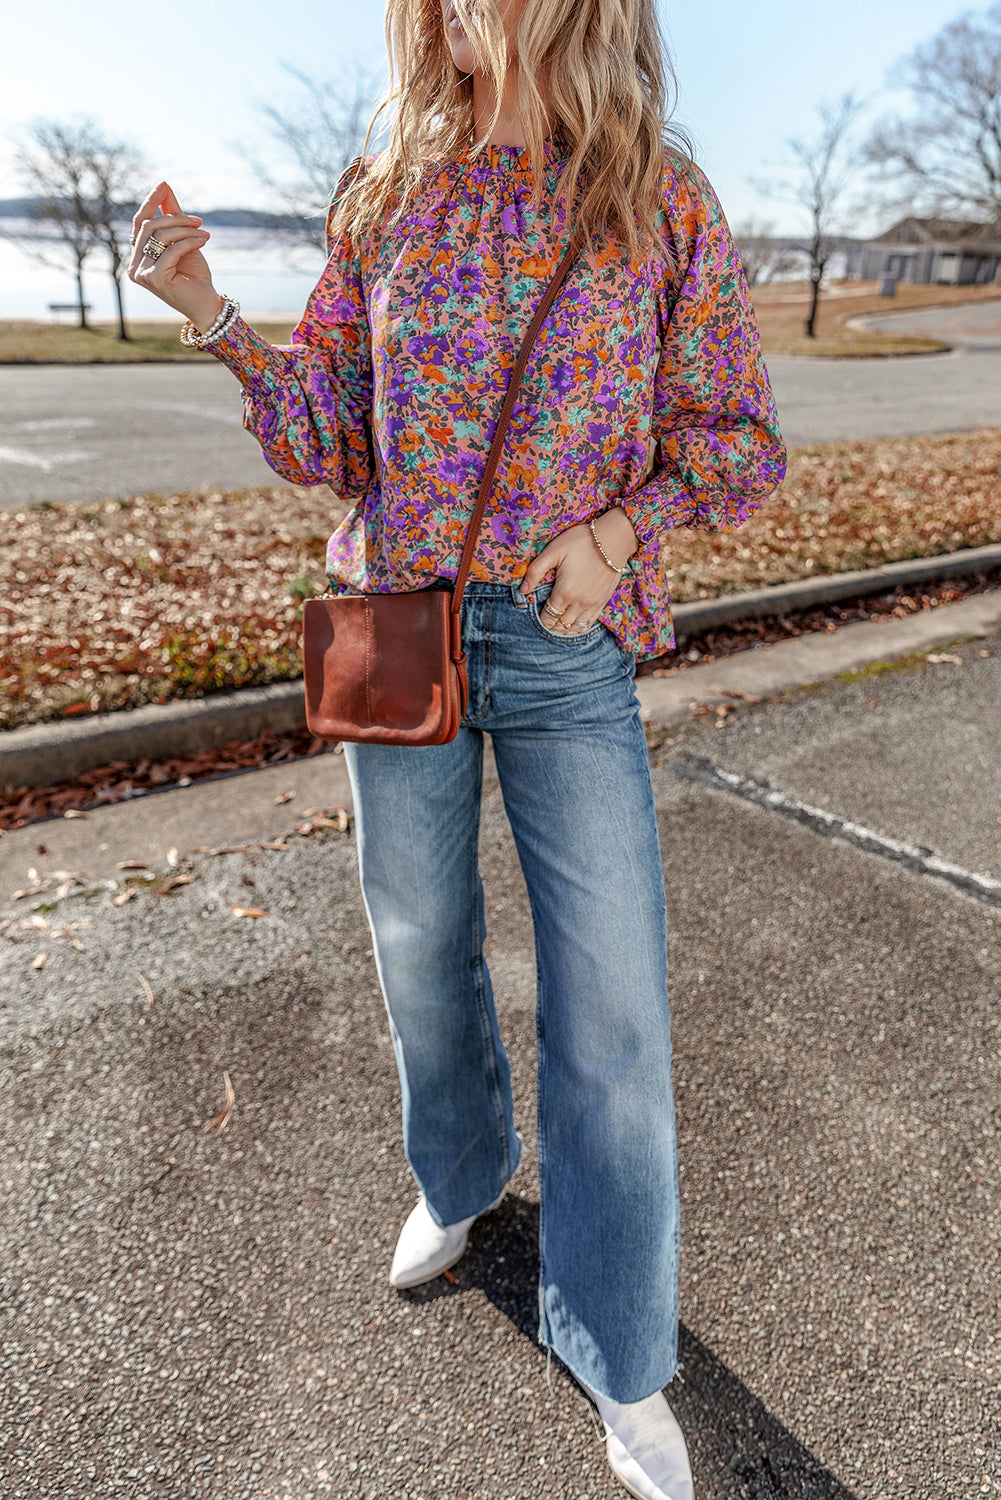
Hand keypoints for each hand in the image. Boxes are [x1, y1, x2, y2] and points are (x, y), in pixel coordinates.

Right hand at [128, 181, 223, 331]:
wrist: (206, 303)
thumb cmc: (194, 275)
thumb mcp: (182, 240)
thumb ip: (172, 215)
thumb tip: (164, 186)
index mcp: (137, 256)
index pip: (140, 223)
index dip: (151, 202)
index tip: (163, 184)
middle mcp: (134, 266)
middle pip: (150, 226)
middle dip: (176, 218)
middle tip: (199, 220)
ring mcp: (141, 274)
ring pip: (160, 236)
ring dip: (186, 230)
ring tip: (204, 233)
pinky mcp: (154, 279)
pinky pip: (171, 250)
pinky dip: (189, 242)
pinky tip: (203, 240)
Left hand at [519, 508, 638, 634]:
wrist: (614, 538)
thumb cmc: (581, 542)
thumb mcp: (553, 551)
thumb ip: (535, 571)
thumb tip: (523, 590)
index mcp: (564, 592)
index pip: (548, 617)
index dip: (540, 621)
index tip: (536, 619)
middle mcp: (579, 603)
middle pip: (561, 625)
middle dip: (551, 627)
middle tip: (544, 624)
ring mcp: (593, 604)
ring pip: (575, 628)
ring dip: (564, 630)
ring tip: (557, 628)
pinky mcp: (603, 601)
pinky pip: (589, 622)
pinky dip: (579, 627)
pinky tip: (573, 624)